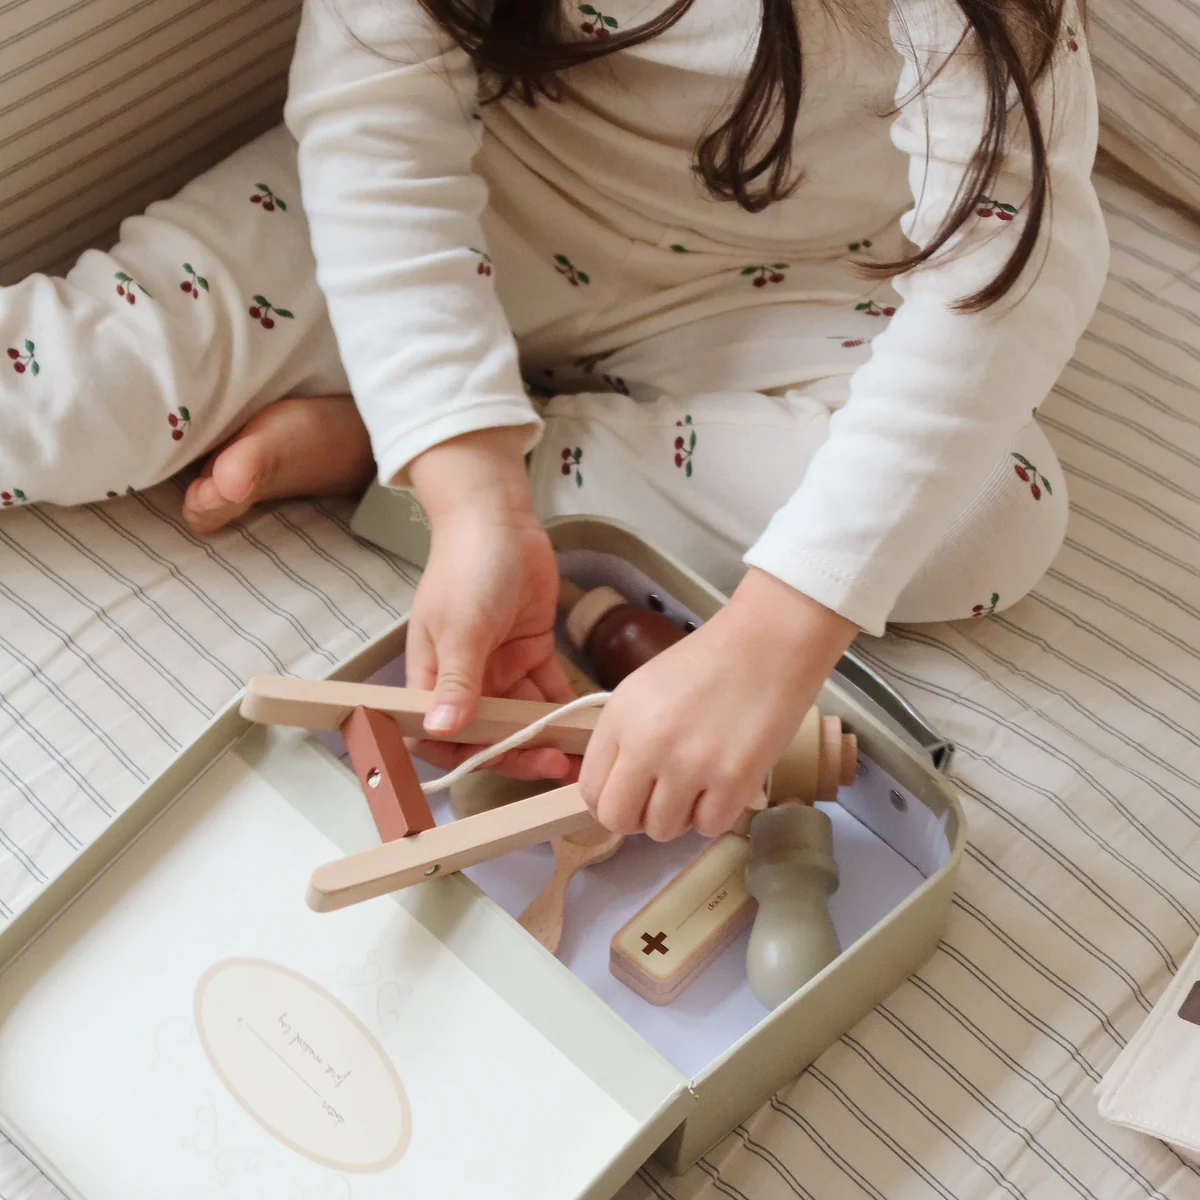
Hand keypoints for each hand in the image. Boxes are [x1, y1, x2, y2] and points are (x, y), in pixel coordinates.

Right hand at [404, 429, 574, 778]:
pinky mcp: (531, 654)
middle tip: (555, 766)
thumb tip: (442, 729)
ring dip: (550, 738)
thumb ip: (456, 682)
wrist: (500, 519)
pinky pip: (550, 692)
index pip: (441, 737)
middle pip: (490, 735)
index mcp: (432, 679)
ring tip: (583, 756)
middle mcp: (466, 682)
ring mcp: (501, 669)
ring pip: (525, 718)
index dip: (465, 759)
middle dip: (520, 754)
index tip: (499, 765)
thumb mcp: (460, 627)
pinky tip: (591, 726)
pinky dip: (568, 710)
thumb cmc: (467, 567)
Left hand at [578, 569, 857, 839]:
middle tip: (661, 800)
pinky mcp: (733, 780)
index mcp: (620, 717)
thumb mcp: (645, 690)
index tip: (631, 796)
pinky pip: (708, 827)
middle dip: (637, 819)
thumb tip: (618, 789)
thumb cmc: (709, 662)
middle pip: (618, 819)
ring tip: (698, 785)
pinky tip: (724, 784)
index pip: (591, 790)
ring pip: (662, 830)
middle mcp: (647, 744)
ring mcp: (690, 765)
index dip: (610, 801)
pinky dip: (716, 813)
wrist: (769, 642)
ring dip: (679, 816)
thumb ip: (625, 737)